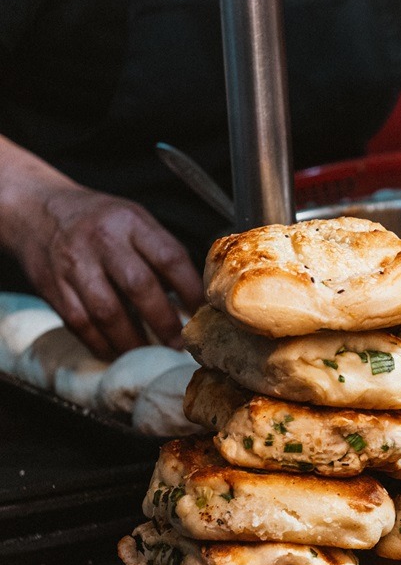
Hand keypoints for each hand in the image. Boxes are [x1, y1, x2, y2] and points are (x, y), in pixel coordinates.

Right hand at [4, 185, 202, 358]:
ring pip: (106, 311)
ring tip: (150, 354)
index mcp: (130, 222)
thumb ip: (162, 252)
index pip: (169, 257)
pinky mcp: (51, 286)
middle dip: (164, 320)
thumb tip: (196, 296)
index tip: (204, 314)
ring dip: (132, 340)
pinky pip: (79, 323)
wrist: (33, 209)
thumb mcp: (134, 221)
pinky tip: (117, 352)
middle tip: (179, 344)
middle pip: (138, 285)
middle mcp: (101, 240)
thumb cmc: (98, 221)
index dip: (191, 289)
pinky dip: (100, 343)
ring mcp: (73, 264)